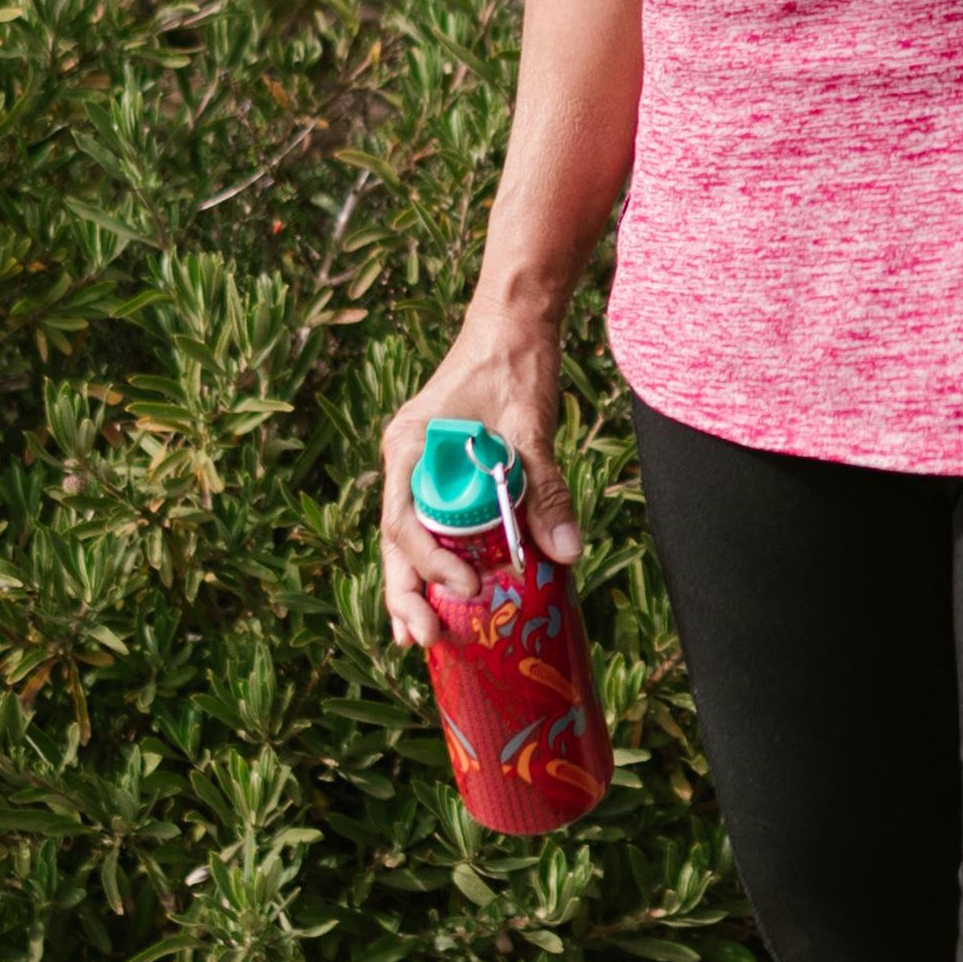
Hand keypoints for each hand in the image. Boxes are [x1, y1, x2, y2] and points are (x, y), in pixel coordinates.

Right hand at [376, 314, 584, 648]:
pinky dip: (438, 558)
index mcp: (408, 448)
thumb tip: (567, 554)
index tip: (466, 587)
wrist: (514, 320)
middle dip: (406, 594)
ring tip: (422, 638)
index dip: (430, 564)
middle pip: (395, 541)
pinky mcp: (442, 471)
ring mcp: (420, 468)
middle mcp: (405, 462)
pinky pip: (433, 522)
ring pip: (408, 537)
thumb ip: (544, 489)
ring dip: (415, 585)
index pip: (404, 522)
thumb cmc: (513, 364)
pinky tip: (449, 593)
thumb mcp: (529, 428)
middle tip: (426, 642)